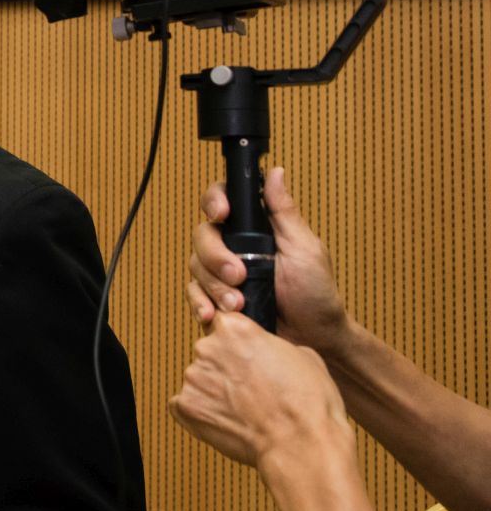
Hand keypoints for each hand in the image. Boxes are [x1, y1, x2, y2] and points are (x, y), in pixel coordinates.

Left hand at [170, 312, 352, 468]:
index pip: (223, 323)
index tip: (246, 356)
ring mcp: (193, 377)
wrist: (301, 444)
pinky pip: (185, 405)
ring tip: (244, 410)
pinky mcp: (185, 406)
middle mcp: (208, 347)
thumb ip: (272, 345)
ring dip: (214, 391)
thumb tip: (266, 349)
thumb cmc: (308, 403)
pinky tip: (226, 421)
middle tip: (250, 390)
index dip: (237, 342)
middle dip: (225, 368)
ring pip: (199, 380)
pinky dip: (201, 413)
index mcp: (235, 329)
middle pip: (209, 352)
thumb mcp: (303, 355)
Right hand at [185, 167, 351, 354]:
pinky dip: (199, 302)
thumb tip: (275, 172)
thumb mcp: (304, 248)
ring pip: (195, 265)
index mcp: (255, 228)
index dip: (214, 202)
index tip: (222, 214)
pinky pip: (194, 294)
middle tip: (238, 275)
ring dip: (213, 285)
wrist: (314, 338)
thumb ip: (284, 212)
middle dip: (216, 256)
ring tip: (238, 304)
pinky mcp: (215, 298)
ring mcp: (221, 273)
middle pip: (203, 235)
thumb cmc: (316, 292)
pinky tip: (212, 314)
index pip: (222, 200)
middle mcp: (234, 246)